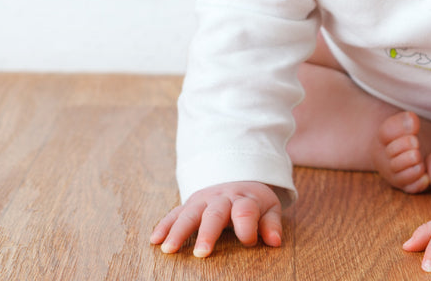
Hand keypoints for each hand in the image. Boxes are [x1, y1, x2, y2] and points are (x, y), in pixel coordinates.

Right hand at [150, 181, 282, 257]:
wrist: (239, 178)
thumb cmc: (254, 201)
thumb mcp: (269, 208)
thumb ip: (271, 224)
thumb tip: (275, 241)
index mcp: (244, 199)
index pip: (245, 211)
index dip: (247, 227)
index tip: (249, 241)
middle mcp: (222, 198)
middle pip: (214, 213)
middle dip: (207, 233)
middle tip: (201, 253)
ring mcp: (204, 199)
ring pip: (190, 213)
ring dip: (178, 231)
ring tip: (169, 249)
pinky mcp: (190, 203)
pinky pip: (175, 213)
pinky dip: (165, 225)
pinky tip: (154, 240)